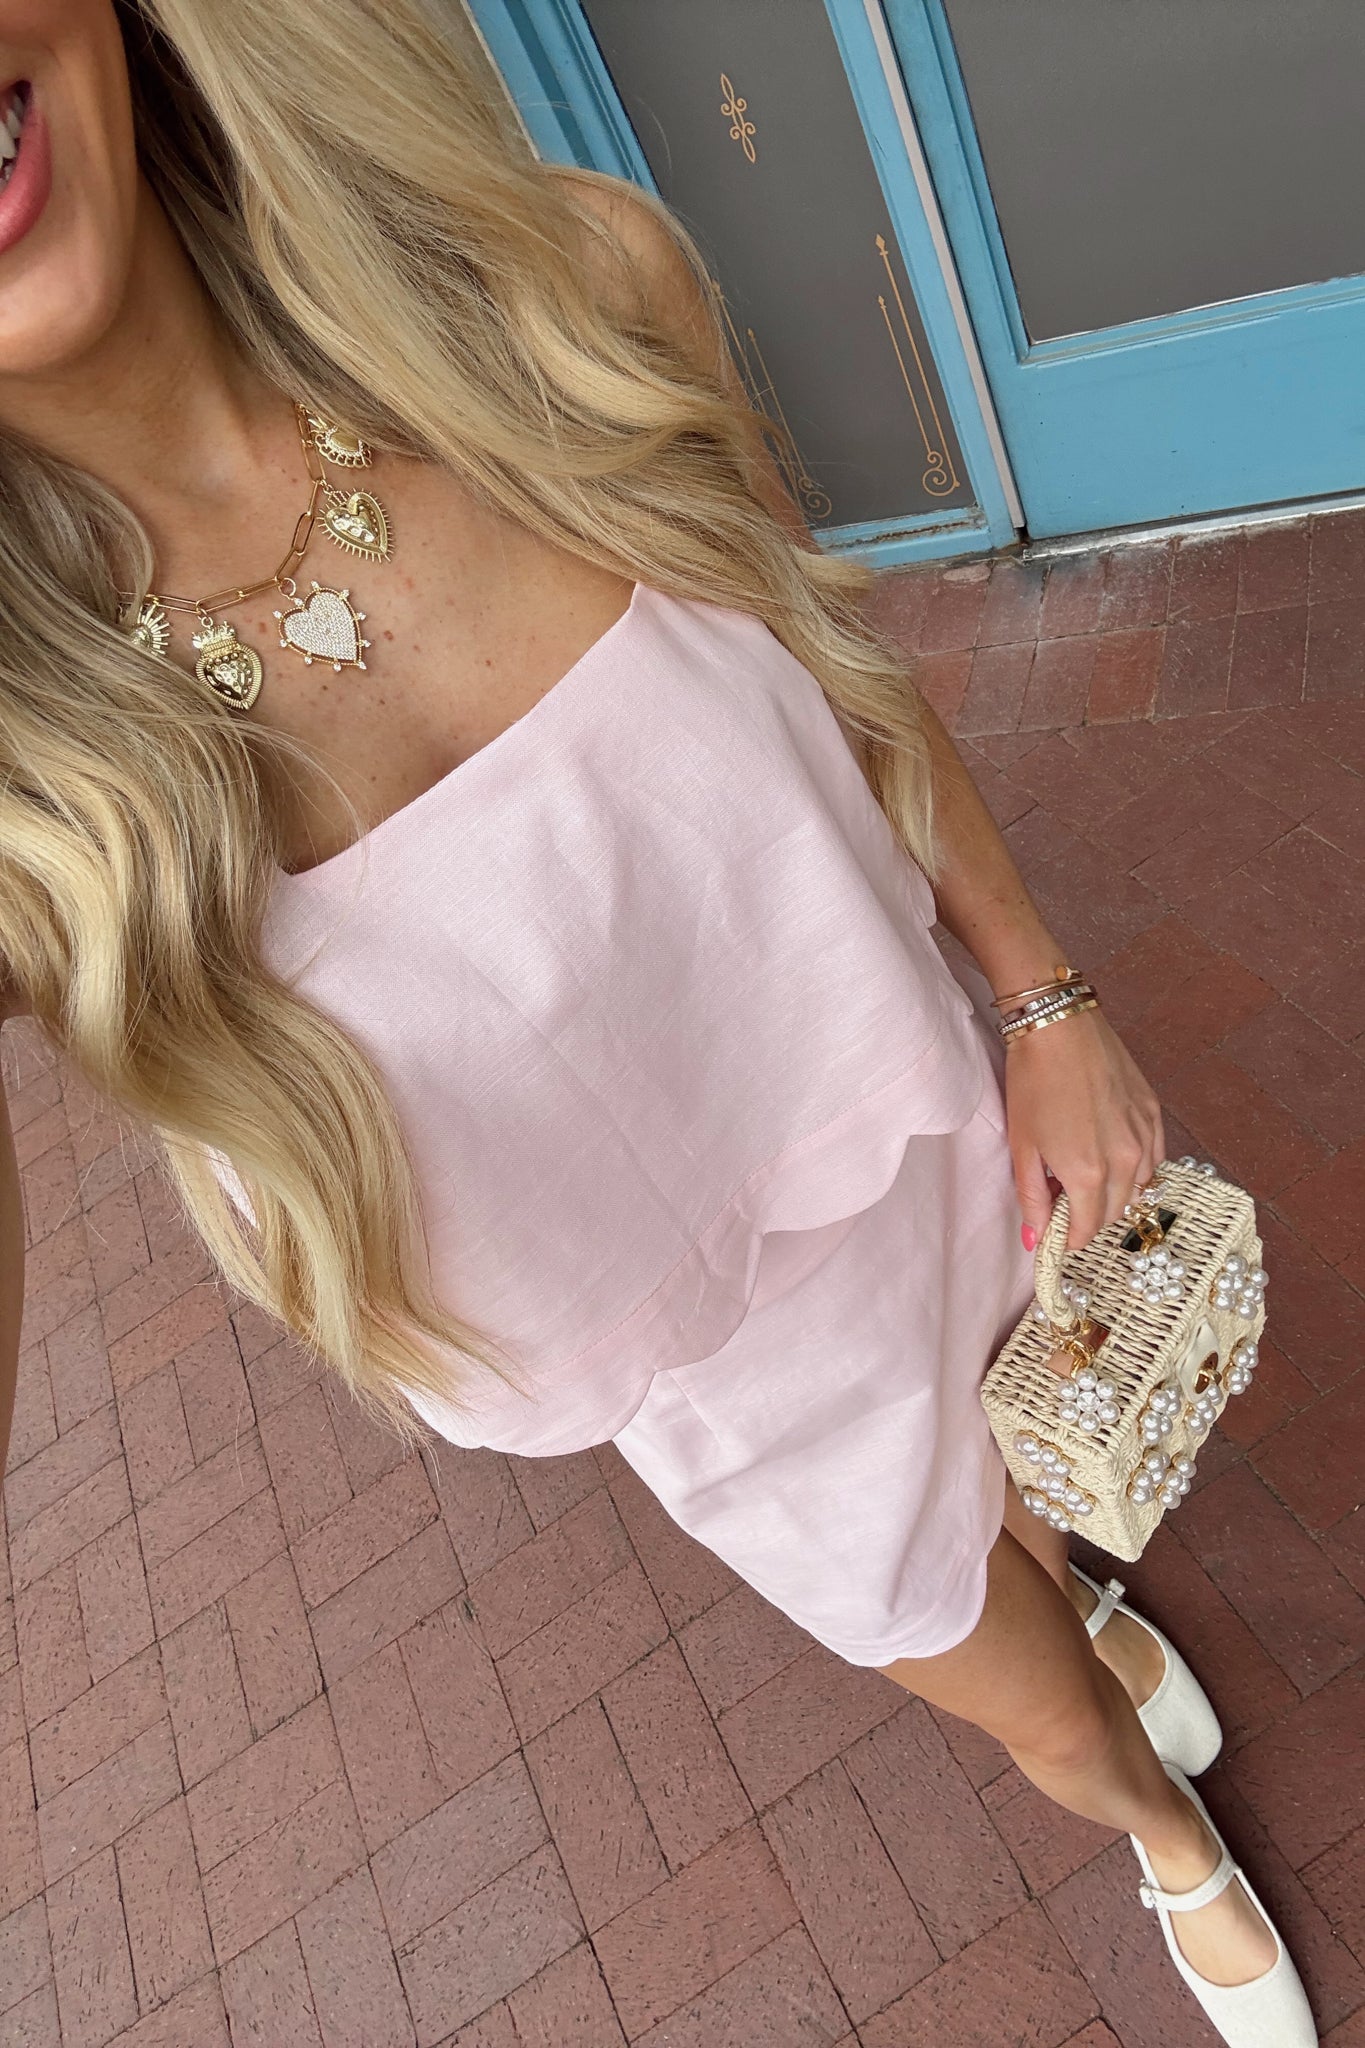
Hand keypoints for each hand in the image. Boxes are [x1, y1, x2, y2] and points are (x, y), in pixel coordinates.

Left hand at [1005, 1009, 1164, 1251]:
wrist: (1059, 1026)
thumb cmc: (1033, 1082)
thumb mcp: (1022, 1146)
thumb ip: (1031, 1198)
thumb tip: (1034, 1242)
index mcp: (1087, 1175)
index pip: (1086, 1230)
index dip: (1068, 1237)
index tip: (1054, 1231)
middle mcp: (1124, 1161)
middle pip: (1113, 1213)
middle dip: (1087, 1215)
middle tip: (1062, 1196)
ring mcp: (1145, 1137)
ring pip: (1136, 1188)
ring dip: (1112, 1192)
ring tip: (1084, 1170)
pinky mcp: (1154, 1113)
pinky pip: (1152, 1159)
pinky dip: (1134, 1167)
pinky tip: (1111, 1152)